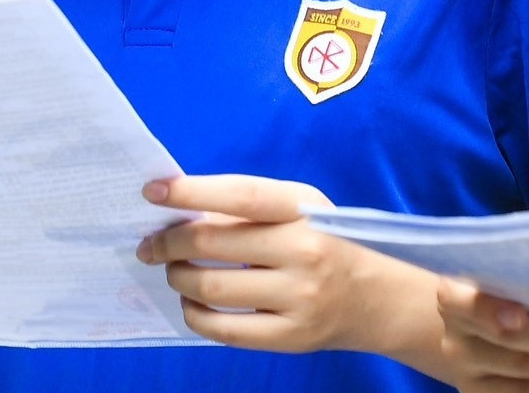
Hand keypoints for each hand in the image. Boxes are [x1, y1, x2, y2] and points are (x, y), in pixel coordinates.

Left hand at [137, 174, 404, 354]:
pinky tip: (192, 301)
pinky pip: (221, 328)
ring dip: (178, 277)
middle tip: (151, 245)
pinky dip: (194, 313)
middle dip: (169, 243)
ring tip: (176, 271)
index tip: (153, 192)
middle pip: (212, 243)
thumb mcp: (302, 211)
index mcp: (304, 211)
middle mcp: (303, 251)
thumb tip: (183, 212)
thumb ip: (250, 208)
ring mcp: (297, 297)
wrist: (377, 299)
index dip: (192, 192)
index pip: (240, 196)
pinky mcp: (288, 337)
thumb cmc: (327, 244)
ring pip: (210, 287)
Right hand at [437, 277, 528, 391]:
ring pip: (527, 372)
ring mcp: (467, 372)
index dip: (491, 312)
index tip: (520, 318)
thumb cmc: (505, 291)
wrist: (478, 330)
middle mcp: (455, 337)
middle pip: (513, 343)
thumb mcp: (506, 275)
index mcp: (453, 296)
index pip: (467, 303)